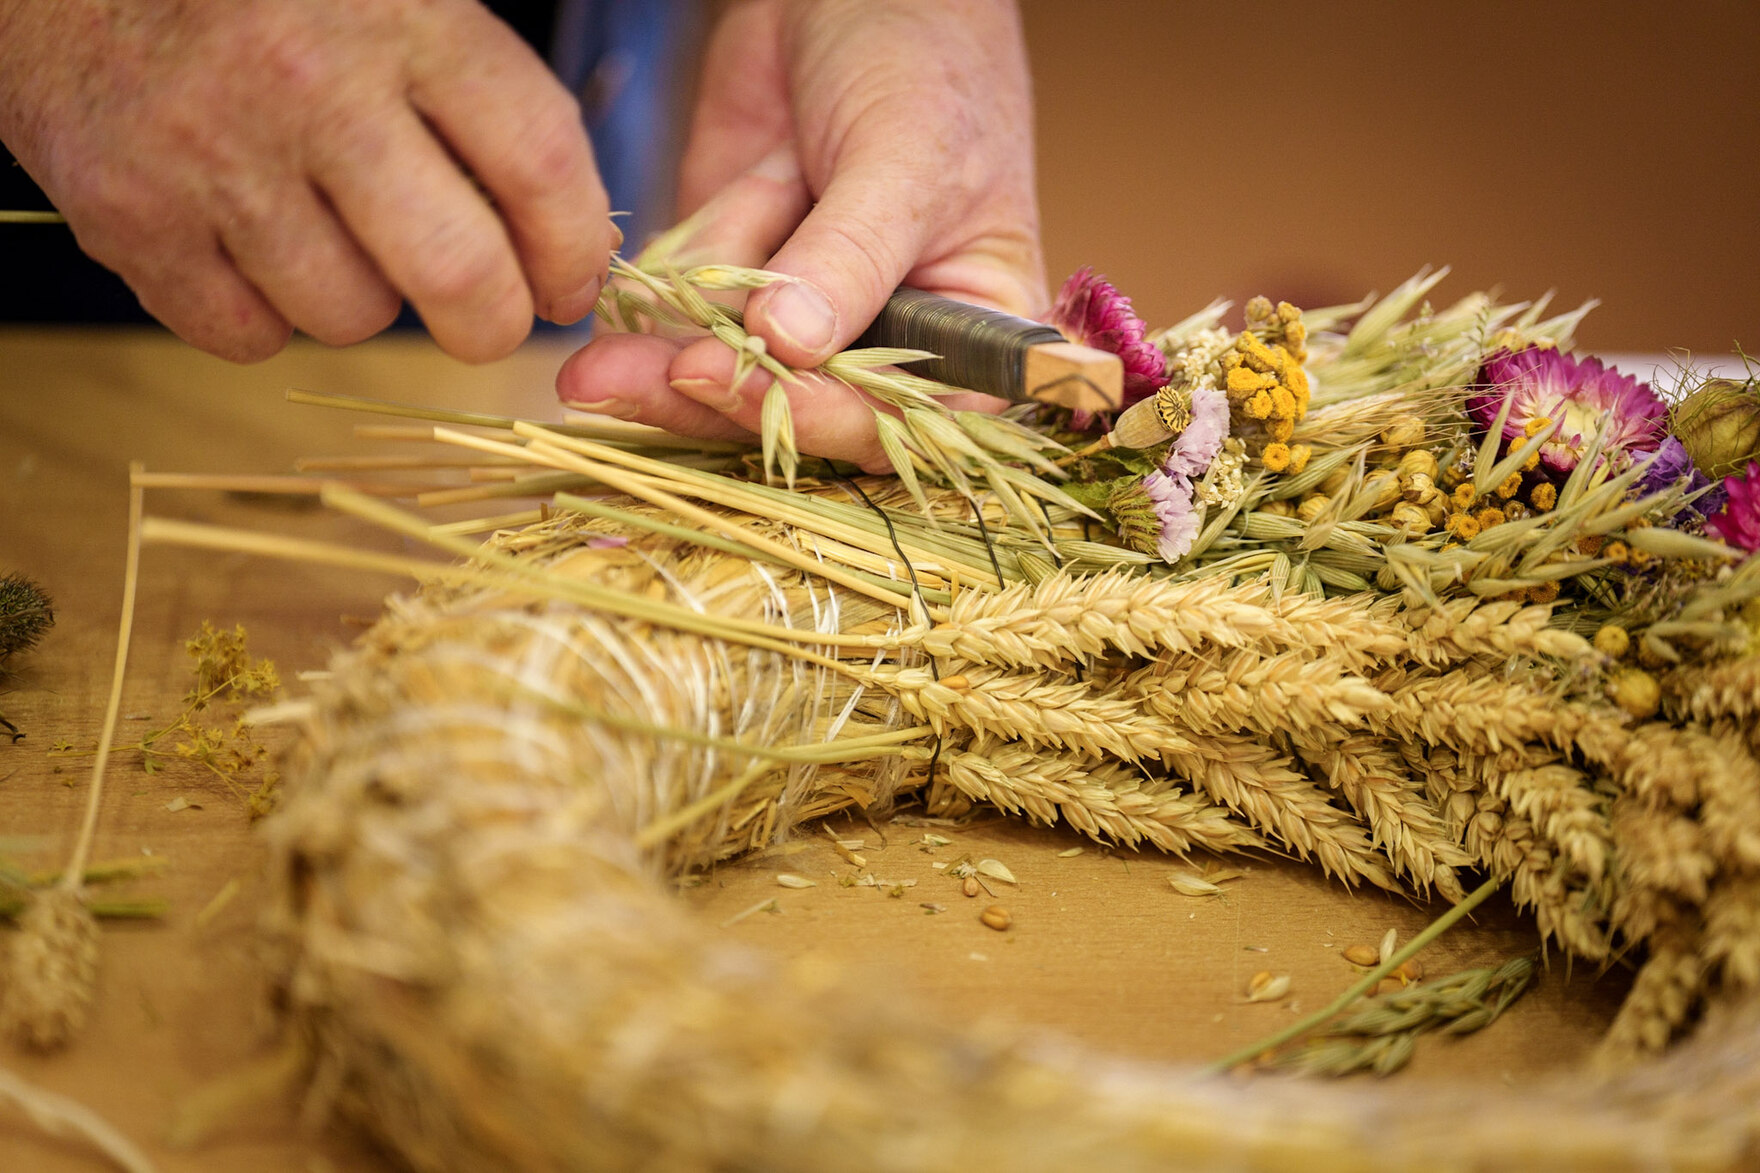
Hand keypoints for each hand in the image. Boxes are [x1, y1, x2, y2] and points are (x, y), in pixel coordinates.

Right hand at [0, 0, 613, 361]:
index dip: (576, 251)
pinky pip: (249, 335)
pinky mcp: (130, 216)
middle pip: (459, 277)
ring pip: (353, 317)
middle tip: (487, 314)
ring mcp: (214, 157)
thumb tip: (565, 240)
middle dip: (492, 322)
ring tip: (332, 233)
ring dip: (365, 303)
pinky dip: (265, 316)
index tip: (570, 284)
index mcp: (401, 16)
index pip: (541, 166)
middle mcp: (312, 86)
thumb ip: (480, 99)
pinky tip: (252, 248)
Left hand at [556, 0, 1044, 470]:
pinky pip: (681, 323)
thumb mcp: (902, 156)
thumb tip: (789, 345)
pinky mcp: (731, 283)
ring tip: (601, 363)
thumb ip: (849, 256)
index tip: (761, 387)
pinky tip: (615, 321)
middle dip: (724, 400)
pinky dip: (648, 319)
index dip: (832, 417)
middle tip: (655, 381)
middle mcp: (886, 342)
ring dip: (667, 361)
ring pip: (729, 375)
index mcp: (968, 334)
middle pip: (804, 412)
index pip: (907, 417)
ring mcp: (801, 316)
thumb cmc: (923, 60)